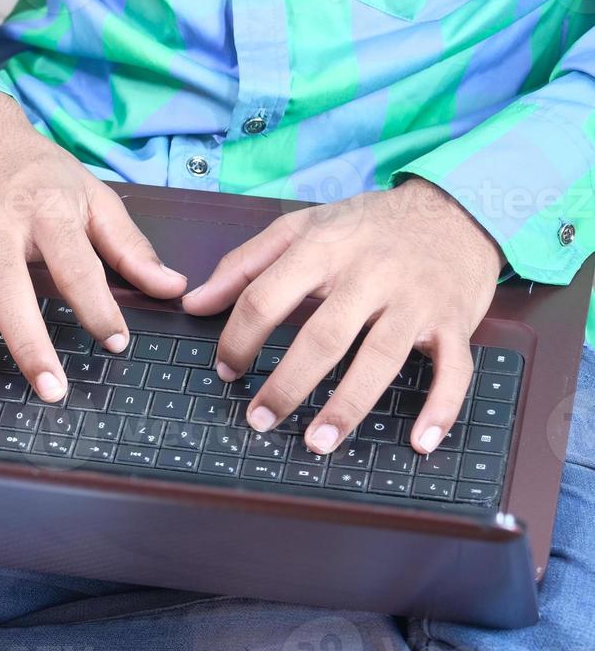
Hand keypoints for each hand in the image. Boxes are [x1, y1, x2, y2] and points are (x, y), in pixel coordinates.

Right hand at [0, 91, 187, 402]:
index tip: (115, 344)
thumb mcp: (90, 194)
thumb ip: (129, 246)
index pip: (75, 265)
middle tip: (50, 391)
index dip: (98, 307)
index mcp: (43, 209)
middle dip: (28, 343)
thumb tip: (171, 287)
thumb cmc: (33, 168)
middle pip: (7, 289)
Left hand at [184, 178, 503, 454]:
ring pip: (379, 359)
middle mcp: (371, 274)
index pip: (266, 298)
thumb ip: (244, 265)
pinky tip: (419, 442)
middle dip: (286, 385)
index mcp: (324, 248)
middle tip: (259, 419)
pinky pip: (455, 369)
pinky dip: (441, 408)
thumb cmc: (368, 225)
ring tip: (315, 443)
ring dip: (346, 407)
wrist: (457, 207)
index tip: (226, 370)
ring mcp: (415, 300)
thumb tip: (194, 303)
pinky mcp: (454, 321)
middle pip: (322, 337)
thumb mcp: (302, 227)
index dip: (238, 339)